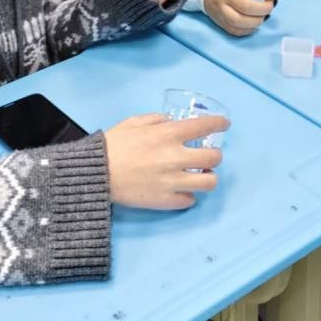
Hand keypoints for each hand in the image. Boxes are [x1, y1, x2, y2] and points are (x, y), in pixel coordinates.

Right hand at [105, 113, 227, 209]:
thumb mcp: (134, 122)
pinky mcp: (166, 200)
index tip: (224, 124)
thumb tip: (171, 121)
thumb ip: (156, 119)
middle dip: (214, 155)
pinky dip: (188, 194)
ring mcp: (173, 181)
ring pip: (210, 183)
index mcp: (168, 134)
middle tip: (207, 156)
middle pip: (214, 158)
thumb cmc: (113, 145)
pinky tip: (181, 189)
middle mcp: (175, 157)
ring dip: (207, 177)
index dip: (219, 124)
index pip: (205, 126)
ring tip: (199, 175)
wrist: (96, 173)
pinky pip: (190, 200)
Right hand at [203, 0, 283, 36]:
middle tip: (271, 5)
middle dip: (265, 8)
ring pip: (239, 21)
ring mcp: (220, 7)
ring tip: (264, 15)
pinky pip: (233, 30)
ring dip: (257, 21)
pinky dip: (247, 30)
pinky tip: (254, 23)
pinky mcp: (217, 18)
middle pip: (247, 6)